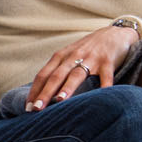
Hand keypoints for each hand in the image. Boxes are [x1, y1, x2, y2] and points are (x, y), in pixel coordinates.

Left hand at [25, 24, 141, 109]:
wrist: (114, 33)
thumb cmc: (87, 50)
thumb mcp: (69, 56)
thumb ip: (57, 71)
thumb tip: (41, 95)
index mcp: (61, 57)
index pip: (43, 75)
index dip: (34, 90)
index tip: (27, 107)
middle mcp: (73, 56)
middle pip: (56, 76)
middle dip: (45, 93)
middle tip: (36, 109)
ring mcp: (91, 58)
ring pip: (77, 74)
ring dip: (67, 88)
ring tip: (59, 101)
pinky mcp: (108, 61)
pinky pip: (106, 76)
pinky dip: (104, 86)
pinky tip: (100, 97)